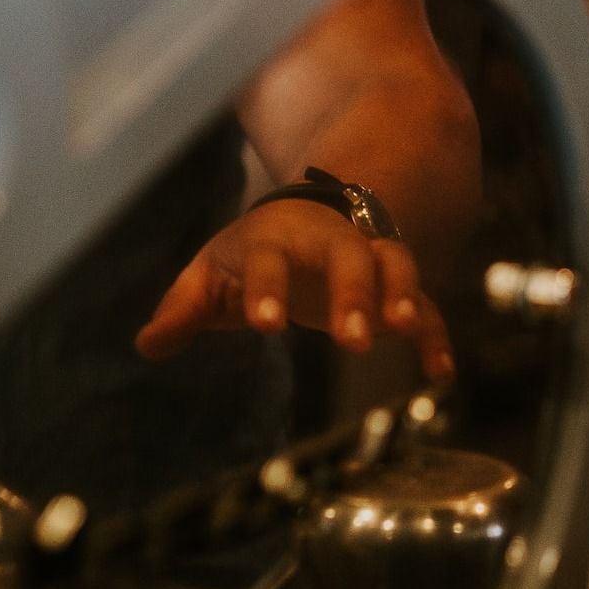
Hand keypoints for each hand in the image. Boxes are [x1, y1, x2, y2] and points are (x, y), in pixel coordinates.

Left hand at [136, 200, 453, 381]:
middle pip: (347, 253)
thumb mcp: (211, 273)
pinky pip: (423, 303)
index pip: (270, 258)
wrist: (307, 213)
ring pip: (394, 262)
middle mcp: (329, 238)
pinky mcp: (393, 284)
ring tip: (403, 330)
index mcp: (276, 236)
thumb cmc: (251, 251)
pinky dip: (434, 334)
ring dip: (401, 294)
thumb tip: (148, 342)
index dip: (267, 288)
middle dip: (353, 291)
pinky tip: (440, 375)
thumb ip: (184, 306)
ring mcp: (367, 256)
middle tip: (352, 338)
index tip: (267, 326)